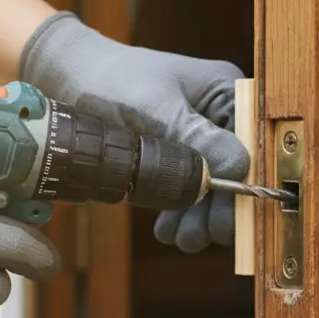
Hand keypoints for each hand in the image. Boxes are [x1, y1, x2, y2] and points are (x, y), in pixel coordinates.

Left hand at [20, 13, 248, 252]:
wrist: (65, 79)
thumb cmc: (111, 81)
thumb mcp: (155, 111)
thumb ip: (197, 140)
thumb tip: (241, 168)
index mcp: (226, 93)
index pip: (253, 144)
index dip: (246, 184)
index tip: (230, 220)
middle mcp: (218, 116)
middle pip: (234, 172)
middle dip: (217, 209)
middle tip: (196, 238)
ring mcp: (196, 139)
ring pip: (210, 187)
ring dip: (196, 216)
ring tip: (176, 238)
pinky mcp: (174, 156)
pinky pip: (185, 189)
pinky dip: (178, 211)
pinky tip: (166, 229)